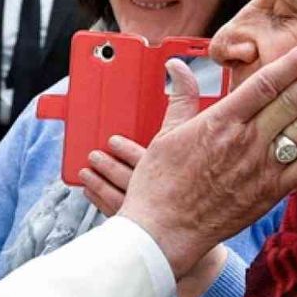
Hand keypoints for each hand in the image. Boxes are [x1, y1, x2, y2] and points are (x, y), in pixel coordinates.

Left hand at [79, 59, 203, 216]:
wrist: (209, 231)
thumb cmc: (204, 179)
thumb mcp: (197, 134)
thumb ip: (186, 99)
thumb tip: (175, 65)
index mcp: (167, 170)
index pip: (141, 157)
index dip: (123, 149)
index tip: (111, 140)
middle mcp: (154, 193)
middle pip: (124, 176)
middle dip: (106, 164)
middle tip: (93, 154)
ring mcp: (147, 213)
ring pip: (115, 195)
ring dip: (98, 182)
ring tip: (87, 171)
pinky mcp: (140, 226)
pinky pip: (113, 213)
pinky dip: (98, 199)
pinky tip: (88, 191)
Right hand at [118, 41, 296, 276]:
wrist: (164, 231)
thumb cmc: (160, 184)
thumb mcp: (165, 133)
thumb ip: (181, 96)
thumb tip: (176, 64)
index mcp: (220, 121)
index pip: (265, 83)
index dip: (294, 63)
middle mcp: (246, 141)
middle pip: (292, 101)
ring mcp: (261, 167)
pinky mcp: (270, 192)